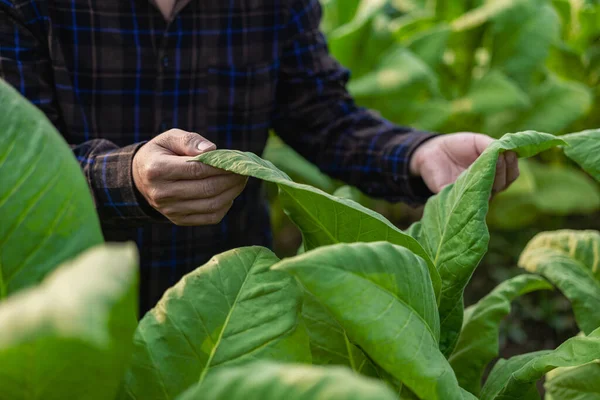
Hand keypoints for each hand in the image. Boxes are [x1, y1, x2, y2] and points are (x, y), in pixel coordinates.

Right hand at [132, 129, 246, 225]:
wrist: (141, 179)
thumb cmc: (161, 153)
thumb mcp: (169, 138)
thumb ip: (190, 140)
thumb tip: (212, 150)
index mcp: (157, 169)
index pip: (196, 169)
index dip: (220, 166)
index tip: (237, 160)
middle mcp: (161, 193)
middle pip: (206, 188)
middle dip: (231, 180)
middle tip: (244, 171)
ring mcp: (170, 210)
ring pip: (211, 205)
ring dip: (232, 193)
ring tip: (241, 181)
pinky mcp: (179, 220)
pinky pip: (210, 218)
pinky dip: (225, 206)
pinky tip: (230, 194)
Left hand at [409, 133, 518, 194]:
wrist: (432, 150)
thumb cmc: (458, 146)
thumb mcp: (477, 141)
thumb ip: (492, 146)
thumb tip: (508, 150)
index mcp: (494, 173)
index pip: (511, 175)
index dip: (513, 165)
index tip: (510, 153)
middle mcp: (485, 187)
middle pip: (502, 185)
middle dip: (503, 170)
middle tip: (499, 157)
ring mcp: (470, 193)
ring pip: (488, 193)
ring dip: (491, 178)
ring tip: (488, 164)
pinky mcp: (453, 198)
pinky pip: (466, 198)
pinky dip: (471, 188)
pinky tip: (471, 177)